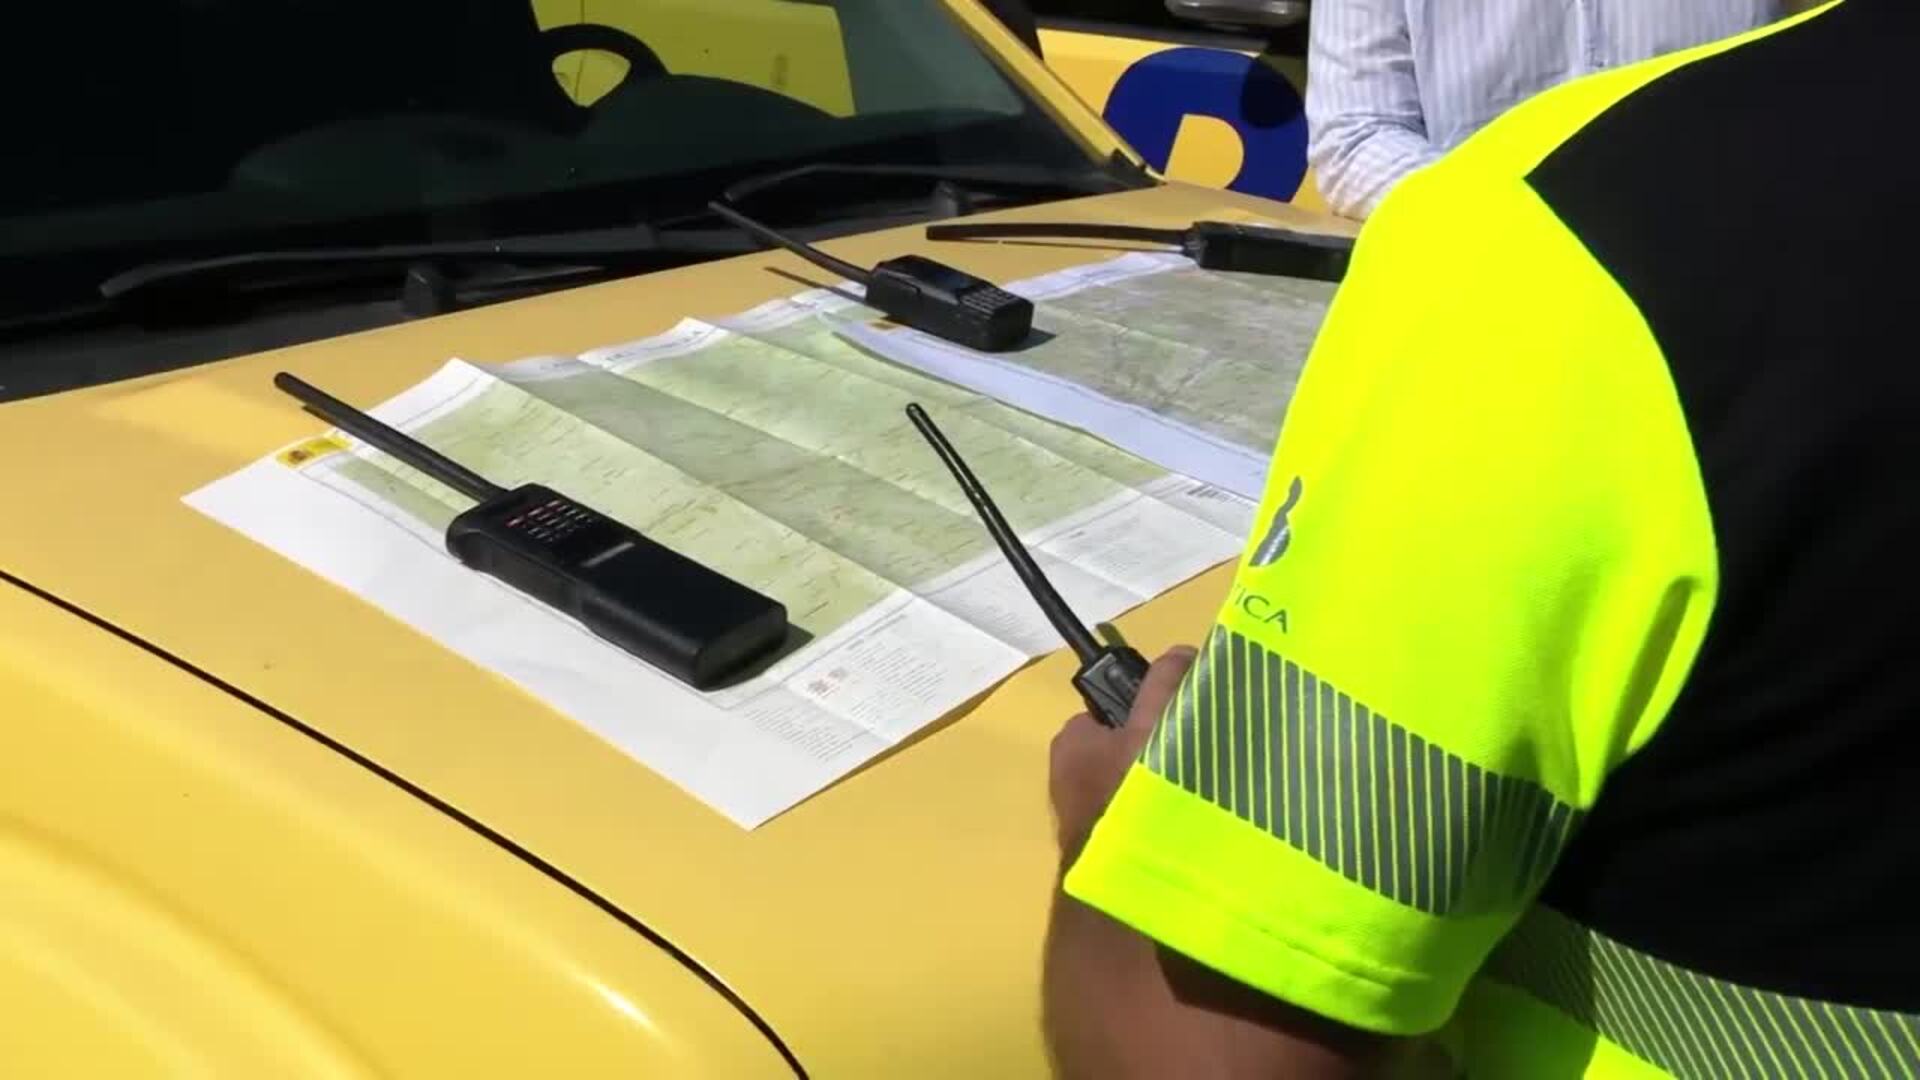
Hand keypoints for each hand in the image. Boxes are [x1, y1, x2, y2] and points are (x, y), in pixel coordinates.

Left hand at [1049, 645, 1197, 864]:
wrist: (1124, 891)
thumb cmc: (1133, 792)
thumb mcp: (1154, 723)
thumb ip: (1166, 684)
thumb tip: (1182, 652)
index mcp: (1073, 741)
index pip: (1116, 705)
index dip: (1152, 701)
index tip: (1186, 710)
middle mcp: (1071, 778)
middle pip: (1131, 746)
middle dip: (1165, 746)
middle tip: (1205, 755)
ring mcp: (1088, 819)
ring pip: (1139, 786)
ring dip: (1169, 786)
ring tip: (1206, 794)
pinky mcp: (1108, 854)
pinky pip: (1144, 821)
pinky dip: (1165, 819)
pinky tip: (1193, 826)